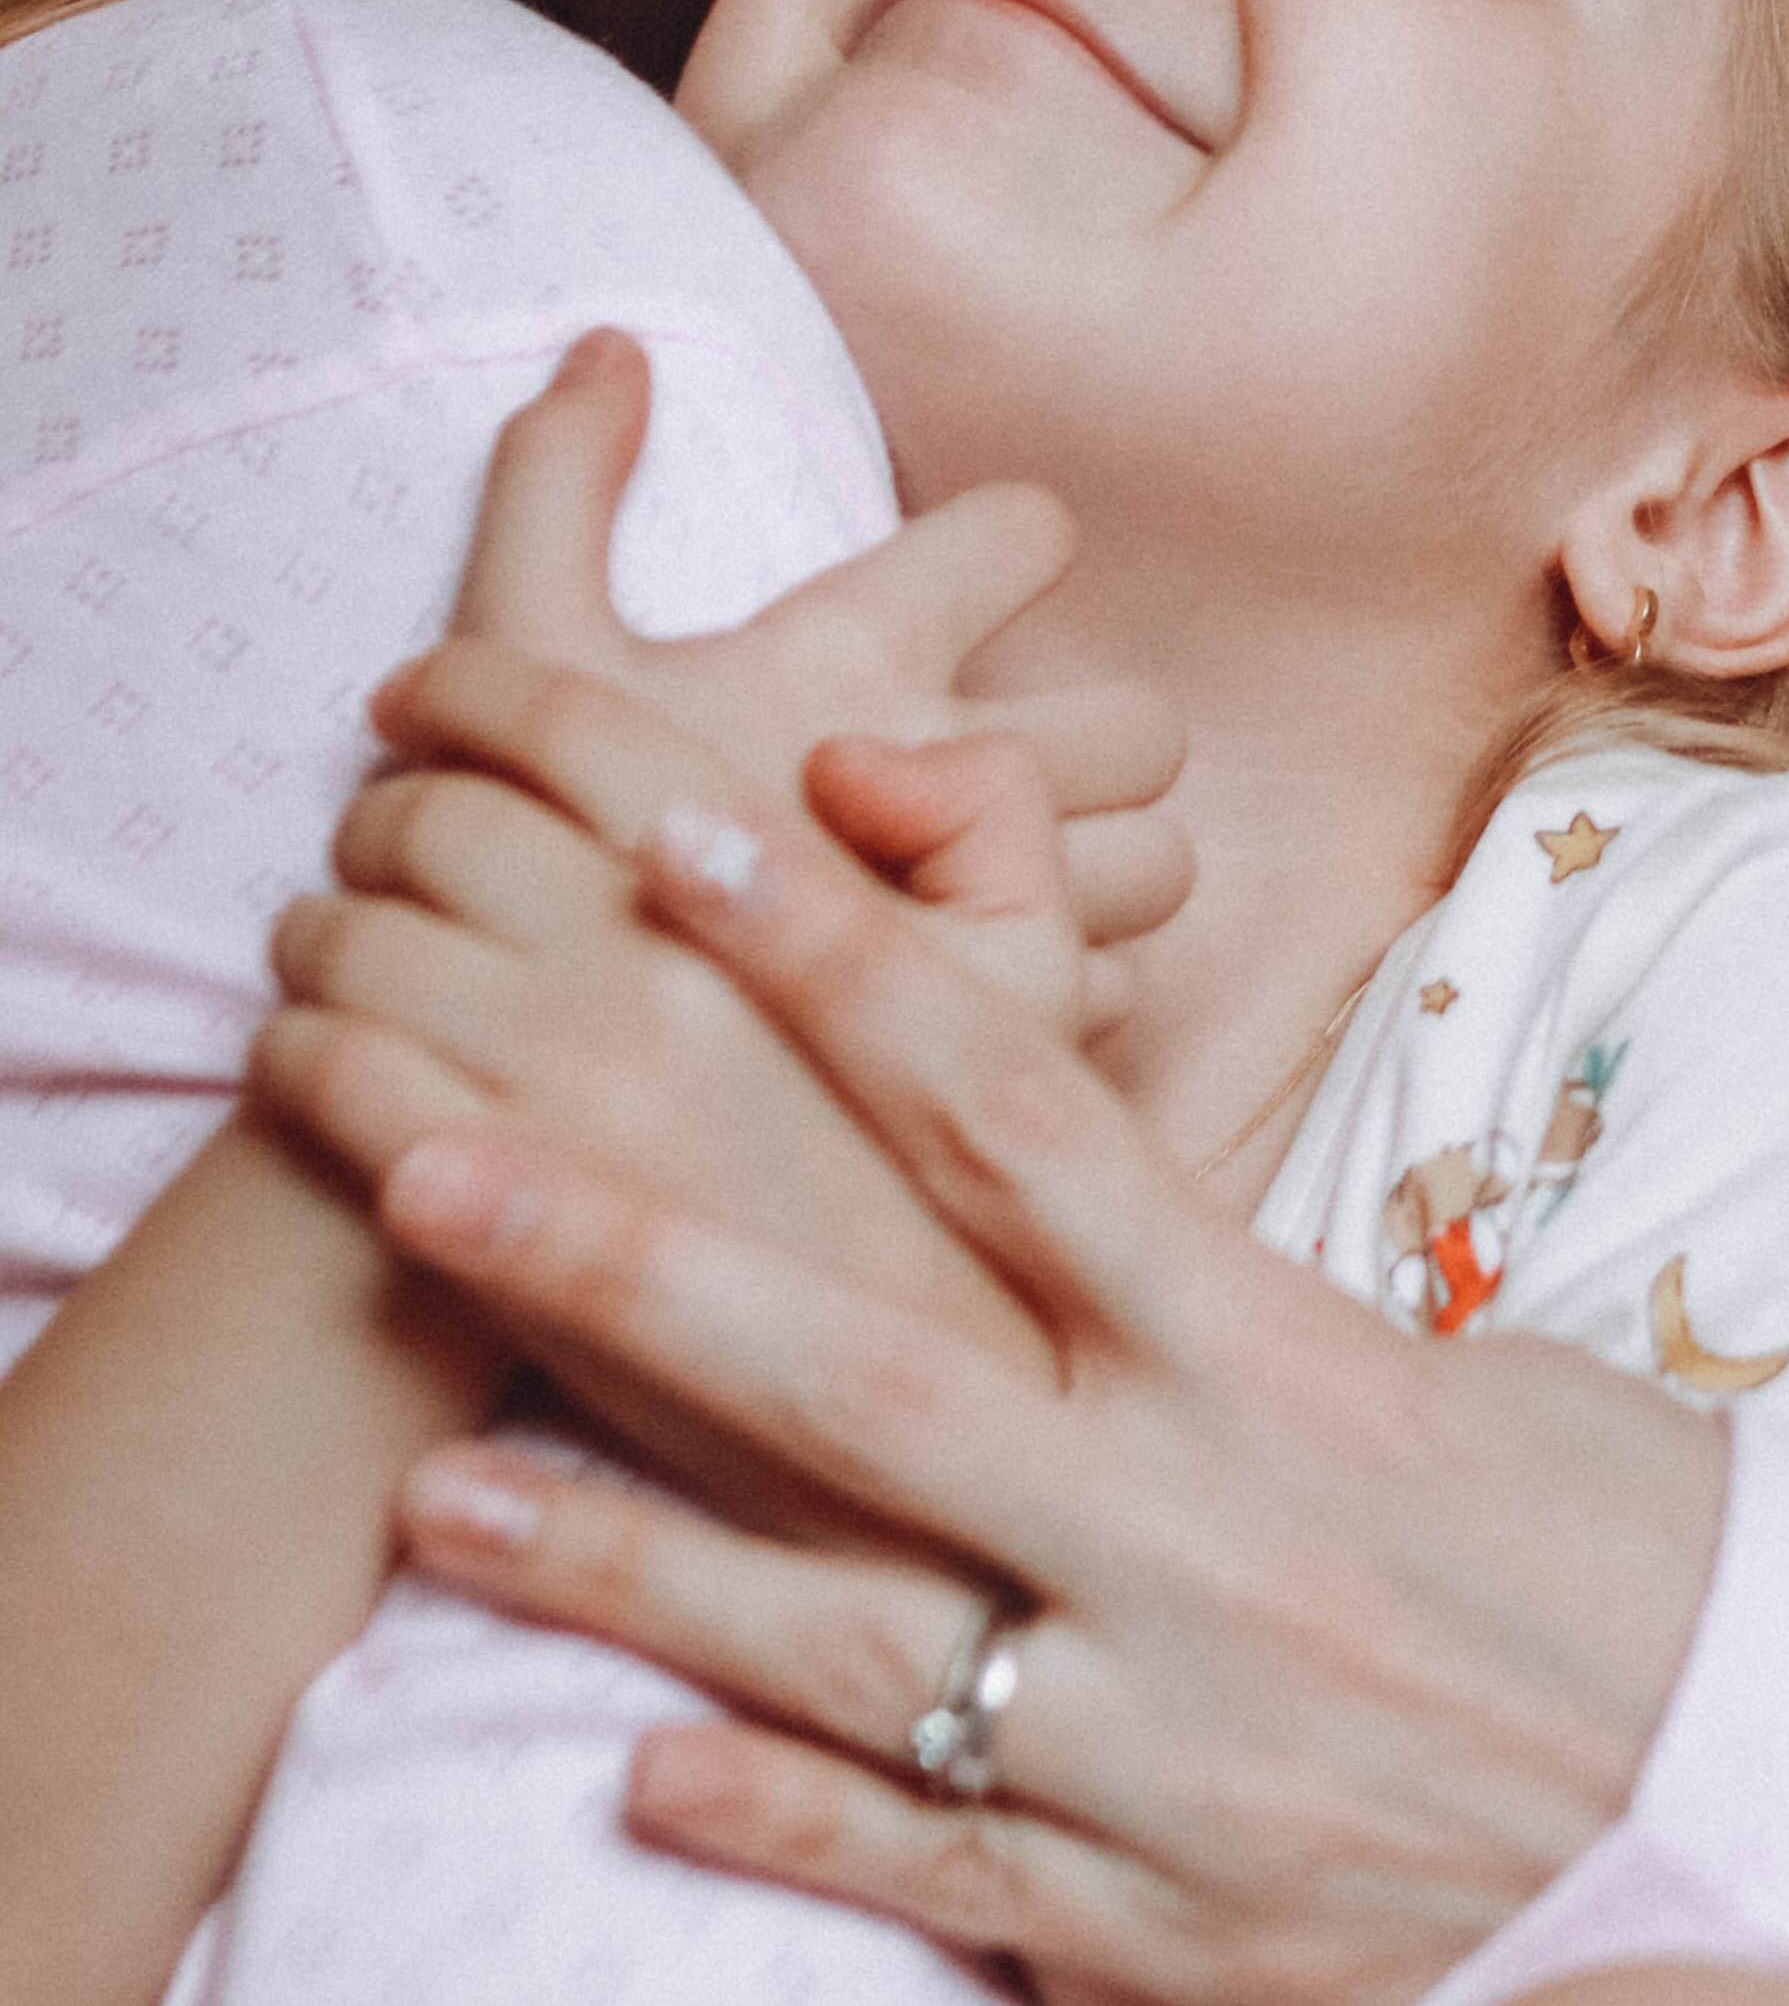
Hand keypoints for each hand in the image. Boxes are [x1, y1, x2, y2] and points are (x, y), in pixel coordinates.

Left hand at [253, 657, 1118, 1483]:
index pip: (605, 742)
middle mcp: (702, 1028)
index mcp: (812, 929)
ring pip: (370, 966)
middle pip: (454, 833)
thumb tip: (837, 753)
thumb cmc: (1022, 1251)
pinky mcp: (508, 1295)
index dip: (488, 684)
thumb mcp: (1066, 1012)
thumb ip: (993, 821)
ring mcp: (602, 1160)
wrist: (999, 1527)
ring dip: (319, 938)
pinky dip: (300, 1068)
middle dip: (389, 800)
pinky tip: (321, 1083)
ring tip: (333, 961)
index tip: (432, 682)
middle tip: (380, 825)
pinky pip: (347, 1118)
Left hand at [357, 802, 1731, 2005]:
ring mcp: (1162, 1740)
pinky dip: (775, 1817)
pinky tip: (631, 1776)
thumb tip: (1054, 1149)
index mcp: (1282, 1361)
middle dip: (632, 1264)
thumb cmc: (1610, 1542)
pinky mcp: (1154, 1923)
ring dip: (624, 1567)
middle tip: (431, 1157)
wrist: (1777, 1802)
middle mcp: (1195, 1535)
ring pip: (841, 1636)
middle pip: (866, 1369)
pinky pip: (928, 1859)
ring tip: (440, 1494)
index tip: (690, 832)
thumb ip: (1225, 1270)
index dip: (844, 965)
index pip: (1025, 1118)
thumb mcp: (1450, 1361)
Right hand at [422, 329, 1189, 1003]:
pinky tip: (966, 984)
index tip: (962, 587)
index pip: (1029, 530)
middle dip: (1094, 741)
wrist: (507, 1071)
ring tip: (985, 881)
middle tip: (990, 766)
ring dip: (1092, 866)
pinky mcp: (994, 1030)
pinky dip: (1058, 981)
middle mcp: (950, 766)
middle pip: (1144, 723)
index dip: (1008, 546)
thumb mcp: (511, 639)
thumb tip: (611, 340)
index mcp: (855, 652)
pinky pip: (1114, 989)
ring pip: (1157, 865)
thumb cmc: (506, 845)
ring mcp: (988, 906)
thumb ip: (559, 475)